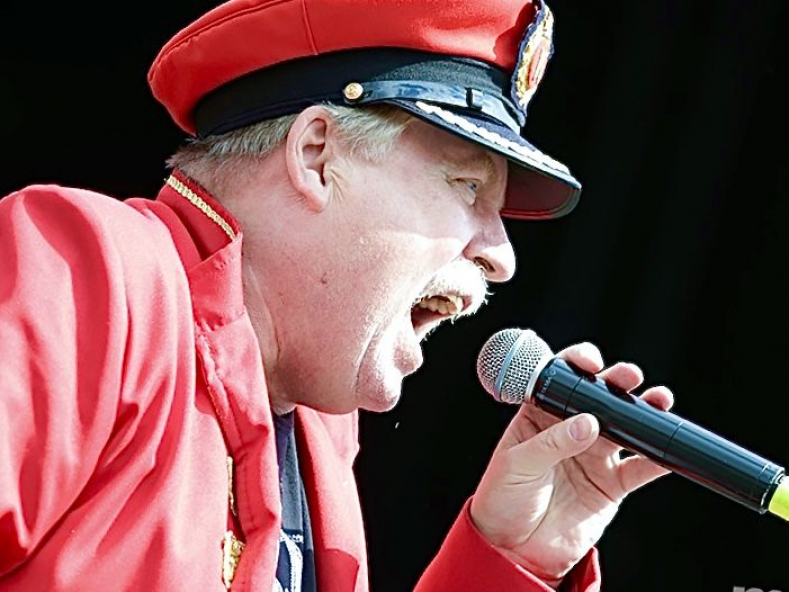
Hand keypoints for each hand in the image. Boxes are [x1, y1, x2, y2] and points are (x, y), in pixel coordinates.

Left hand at [469, 342, 673, 587]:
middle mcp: (569, 429)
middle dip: (616, 382)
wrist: (513, 549)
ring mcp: (593, 455)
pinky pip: (640, 468)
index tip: (589, 361)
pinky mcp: (611, 485)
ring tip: (658, 400)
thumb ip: (551, 444)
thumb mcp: (516, 466)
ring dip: (644, 411)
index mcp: (538, 416)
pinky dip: (659, 458)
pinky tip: (670, 448)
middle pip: (598, 397)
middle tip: (628, 376)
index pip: (560, 381)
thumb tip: (587, 423)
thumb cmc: (502, 500)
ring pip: (625, 426)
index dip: (576, 365)